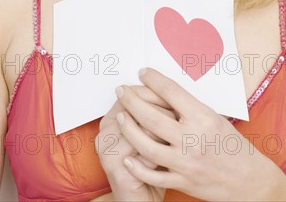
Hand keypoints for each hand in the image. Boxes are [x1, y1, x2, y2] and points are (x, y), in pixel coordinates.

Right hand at [95, 84, 175, 201]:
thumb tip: (174, 94)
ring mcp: (109, 153)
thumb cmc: (147, 166)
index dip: (155, 93)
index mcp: (110, 120)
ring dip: (165, 131)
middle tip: (180, 115)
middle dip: (163, 110)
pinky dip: (161, 154)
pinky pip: (145, 156)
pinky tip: (171, 154)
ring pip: (142, 130)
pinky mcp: (118, 172)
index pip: (132, 95)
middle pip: (137, 109)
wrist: (138, 200)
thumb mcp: (147, 135)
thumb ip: (153, 114)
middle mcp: (105, 134)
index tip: (174, 96)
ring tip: (178, 134)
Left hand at [114, 68, 277, 201]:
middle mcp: (192, 138)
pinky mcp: (182, 181)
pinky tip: (127, 156)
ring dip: (128, 128)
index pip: (171, 91)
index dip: (153, 79)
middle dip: (131, 100)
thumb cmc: (233, 145)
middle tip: (121, 90)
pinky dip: (137, 166)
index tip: (143, 72)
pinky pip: (153, 174)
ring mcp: (185, 161)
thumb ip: (189, 108)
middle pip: (151, 116)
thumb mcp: (214, 118)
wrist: (249, 180)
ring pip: (146, 144)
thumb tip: (164, 91)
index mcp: (202, 116)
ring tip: (119, 116)